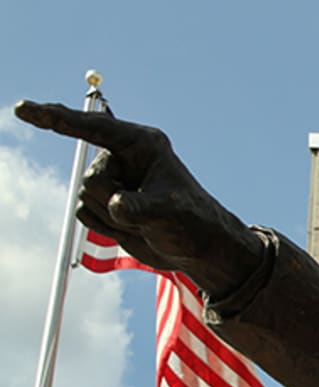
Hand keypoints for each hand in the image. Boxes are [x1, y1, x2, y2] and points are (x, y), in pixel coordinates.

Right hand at [13, 101, 262, 297]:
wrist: (199, 248)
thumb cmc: (193, 222)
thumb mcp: (169, 214)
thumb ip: (140, 208)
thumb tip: (115, 204)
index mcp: (141, 144)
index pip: (91, 128)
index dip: (55, 118)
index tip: (22, 108)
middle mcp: (123, 158)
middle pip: (89, 177)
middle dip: (112, 201)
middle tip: (147, 211)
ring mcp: (113, 179)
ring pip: (83, 197)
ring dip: (109, 217)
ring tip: (143, 221)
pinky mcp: (105, 200)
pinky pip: (83, 214)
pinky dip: (104, 227)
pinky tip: (132, 228)